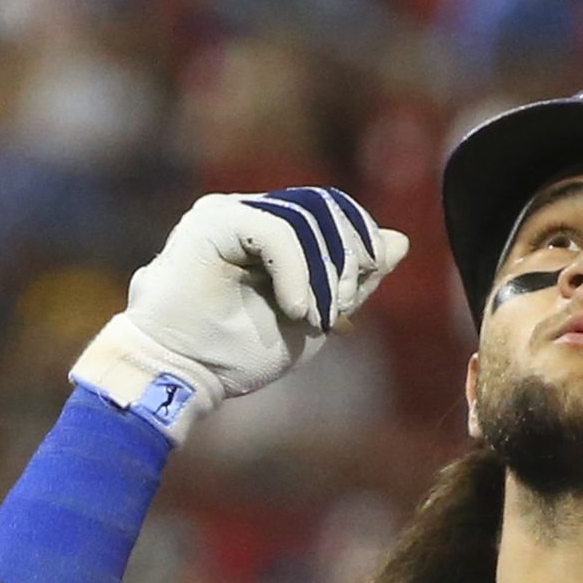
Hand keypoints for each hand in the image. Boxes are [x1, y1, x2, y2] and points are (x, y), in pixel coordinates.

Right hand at [72, 189, 409, 443]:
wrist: (182, 374)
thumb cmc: (237, 354)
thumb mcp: (316, 317)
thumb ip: (353, 281)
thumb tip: (400, 241)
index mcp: (273, 230)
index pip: (336, 212)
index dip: (360, 247)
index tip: (351, 300)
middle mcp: (250, 211)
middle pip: (327, 208)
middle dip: (347, 260)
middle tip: (335, 312)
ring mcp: (229, 211)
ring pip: (307, 217)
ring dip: (323, 273)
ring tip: (311, 317)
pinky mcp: (213, 221)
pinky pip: (278, 231)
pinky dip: (297, 273)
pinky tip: (296, 309)